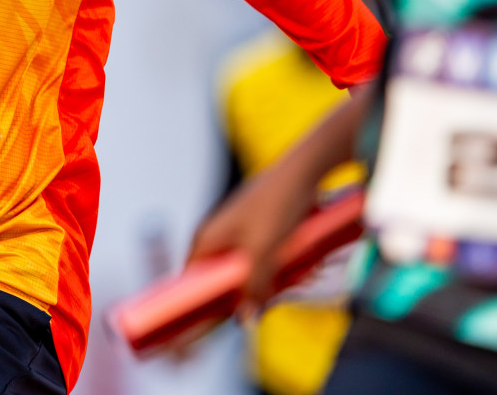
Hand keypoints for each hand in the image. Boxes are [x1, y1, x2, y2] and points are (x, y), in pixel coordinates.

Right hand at [186, 163, 316, 319]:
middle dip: (252, 292)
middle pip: (226, 284)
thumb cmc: (276, 202)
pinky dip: (282, 269)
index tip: (217, 324)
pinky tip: (300, 264)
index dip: (202, 305)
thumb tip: (245, 320)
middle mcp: (219, 240)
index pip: (193, 282)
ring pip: (250, 276)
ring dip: (274, 280)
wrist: (303, 173)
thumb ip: (253, 286)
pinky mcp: (260, 236)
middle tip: (275, 290)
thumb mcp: (264, 250)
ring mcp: (240, 238)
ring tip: (296, 271)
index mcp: (207, 240)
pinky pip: (265, 265)